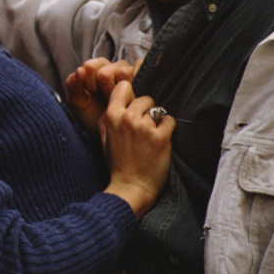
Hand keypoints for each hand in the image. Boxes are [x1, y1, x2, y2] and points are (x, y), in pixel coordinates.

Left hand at [65, 59, 140, 130]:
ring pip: (123, 71)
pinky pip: (139, 68)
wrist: (113, 132)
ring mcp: (128, 71)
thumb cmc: (94, 116)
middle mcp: (112, 67)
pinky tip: (132, 95)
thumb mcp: (79, 103)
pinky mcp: (141, 77)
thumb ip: (73, 85)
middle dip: (104, 89)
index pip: (90, 66)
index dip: (90, 83)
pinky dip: (136, 81)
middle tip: (106, 100)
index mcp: (95, 69)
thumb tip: (80, 70)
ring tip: (118, 100)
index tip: (93, 95)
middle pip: (107, 71)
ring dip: (120, 90)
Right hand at [99, 81, 172, 217]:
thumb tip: (114, 100)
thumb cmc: (118, 163)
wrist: (131, 187)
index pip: (123, 86)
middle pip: (145, 98)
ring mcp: (145, 127)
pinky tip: (161, 141)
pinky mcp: (161, 137)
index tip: (133, 105)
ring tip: (152, 136)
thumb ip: (107, 118)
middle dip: (147, 110)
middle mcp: (127, 118)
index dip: (130, 94)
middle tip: (144, 128)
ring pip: (158, 108)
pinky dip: (168, 129)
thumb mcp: (104, 138)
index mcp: (111, 116)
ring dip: (157, 120)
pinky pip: (169, 120)